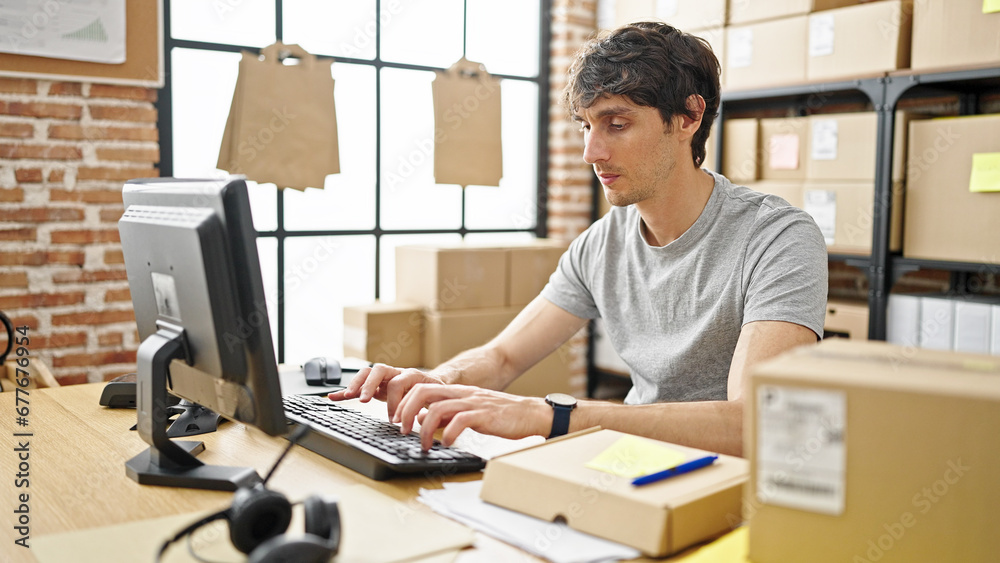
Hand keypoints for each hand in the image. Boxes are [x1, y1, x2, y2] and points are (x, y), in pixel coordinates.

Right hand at [327, 364, 443, 417]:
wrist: (434, 385)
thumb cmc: (435, 394)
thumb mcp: (436, 401)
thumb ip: (428, 408)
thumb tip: (419, 417)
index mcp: (411, 375)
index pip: (398, 382)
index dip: (394, 400)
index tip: (394, 420)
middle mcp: (396, 373)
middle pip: (378, 370)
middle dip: (369, 385)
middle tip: (364, 400)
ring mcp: (384, 378)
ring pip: (366, 374)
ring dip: (355, 384)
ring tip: (348, 395)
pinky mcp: (376, 386)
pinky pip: (359, 386)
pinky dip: (346, 391)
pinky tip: (333, 396)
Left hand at [393, 384, 551, 450]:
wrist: (530, 414)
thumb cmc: (500, 415)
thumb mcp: (468, 412)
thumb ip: (445, 414)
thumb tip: (421, 419)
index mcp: (456, 392)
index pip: (420, 388)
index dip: (404, 403)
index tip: (398, 421)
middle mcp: (462, 394)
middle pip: (423, 392)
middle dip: (406, 412)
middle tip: (402, 430)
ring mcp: (473, 403)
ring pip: (437, 408)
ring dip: (425, 429)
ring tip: (424, 444)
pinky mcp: (485, 415)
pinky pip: (460, 421)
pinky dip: (449, 434)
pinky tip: (447, 443)